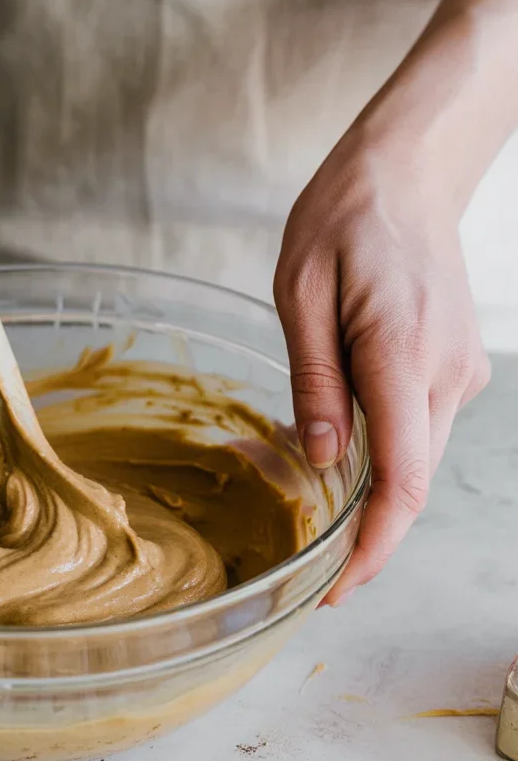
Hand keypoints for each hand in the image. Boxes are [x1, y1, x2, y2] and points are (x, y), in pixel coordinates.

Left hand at [274, 122, 489, 605]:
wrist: (411, 169)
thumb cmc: (344, 216)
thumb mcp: (300, 290)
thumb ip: (315, 380)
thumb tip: (322, 462)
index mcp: (401, 351)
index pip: (400, 480)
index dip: (372, 548)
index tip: (336, 590)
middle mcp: (446, 372)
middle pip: (412, 483)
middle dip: (365, 535)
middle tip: (306, 562)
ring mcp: (460, 370)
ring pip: (416, 459)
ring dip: (370, 495)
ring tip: (306, 500)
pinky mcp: (457, 366)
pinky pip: (418, 428)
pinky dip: (382, 453)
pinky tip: (338, 445)